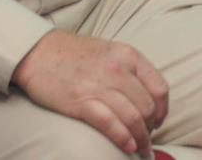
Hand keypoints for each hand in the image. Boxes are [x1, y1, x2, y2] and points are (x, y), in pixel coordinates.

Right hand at [12, 29, 168, 156]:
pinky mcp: (81, 102)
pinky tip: (128, 146)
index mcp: (128, 55)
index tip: (158, 122)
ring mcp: (99, 85)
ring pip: (133, 118)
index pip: (159, 88)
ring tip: (141, 150)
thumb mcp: (110, 51)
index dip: (163, 110)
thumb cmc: (73, 54)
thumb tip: (146, 96)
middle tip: (147, 138)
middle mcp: (118, 69)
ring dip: (141, 139)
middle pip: (148, 106)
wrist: (38, 52)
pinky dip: (123, 139)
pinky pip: (111, 124)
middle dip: (151, 128)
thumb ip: (129, 69)